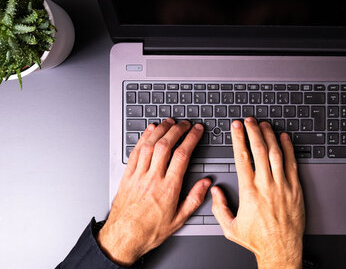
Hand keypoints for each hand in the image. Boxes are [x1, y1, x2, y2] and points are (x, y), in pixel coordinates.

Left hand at [97, 118, 210, 265]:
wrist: (123, 238)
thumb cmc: (149, 231)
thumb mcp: (179, 220)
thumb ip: (195, 199)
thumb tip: (206, 183)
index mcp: (169, 188)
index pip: (182, 155)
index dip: (191, 138)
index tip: (197, 130)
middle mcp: (153, 179)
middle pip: (165, 145)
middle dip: (177, 130)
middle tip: (185, 123)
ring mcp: (138, 176)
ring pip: (149, 145)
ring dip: (160, 130)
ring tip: (169, 122)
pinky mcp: (127, 177)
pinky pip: (135, 152)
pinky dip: (143, 139)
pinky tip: (149, 132)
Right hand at [211, 118, 304, 268]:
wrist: (280, 249)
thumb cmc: (258, 240)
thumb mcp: (230, 228)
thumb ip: (219, 208)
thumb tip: (214, 191)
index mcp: (249, 192)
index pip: (242, 157)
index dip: (239, 139)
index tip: (236, 127)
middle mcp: (266, 186)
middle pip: (259, 150)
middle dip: (253, 131)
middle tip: (249, 120)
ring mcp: (283, 186)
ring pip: (276, 153)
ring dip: (270, 136)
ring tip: (264, 124)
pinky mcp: (295, 189)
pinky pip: (292, 164)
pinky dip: (288, 148)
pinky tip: (284, 138)